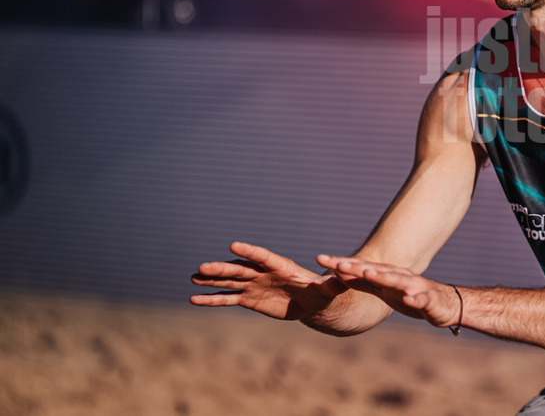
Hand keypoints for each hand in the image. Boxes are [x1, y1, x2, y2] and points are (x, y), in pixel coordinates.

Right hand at [190, 242, 344, 320]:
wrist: (310, 303)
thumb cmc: (321, 293)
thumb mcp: (329, 290)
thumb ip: (334, 283)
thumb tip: (346, 276)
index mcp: (281, 267)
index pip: (262, 257)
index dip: (249, 252)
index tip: (233, 246)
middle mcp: (263, 274)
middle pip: (240, 270)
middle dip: (222, 269)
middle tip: (202, 267)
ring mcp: (254, 285)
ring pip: (230, 281)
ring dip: (212, 280)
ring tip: (192, 277)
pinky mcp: (249, 299)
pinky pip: (227, 299)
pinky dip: (212, 299)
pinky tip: (194, 299)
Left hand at [318, 255, 461, 329]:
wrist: (444, 304)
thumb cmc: (410, 296)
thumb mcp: (383, 291)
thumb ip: (363, 283)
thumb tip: (338, 275)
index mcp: (385, 275)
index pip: (358, 267)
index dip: (340, 263)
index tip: (319, 258)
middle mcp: (398, 276)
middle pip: (374, 270)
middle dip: (356, 267)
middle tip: (336, 263)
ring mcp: (413, 287)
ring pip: (396, 280)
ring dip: (383, 277)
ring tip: (368, 274)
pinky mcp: (428, 300)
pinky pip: (421, 300)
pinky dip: (415, 299)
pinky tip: (409, 300)